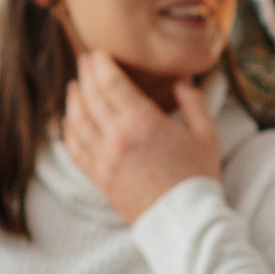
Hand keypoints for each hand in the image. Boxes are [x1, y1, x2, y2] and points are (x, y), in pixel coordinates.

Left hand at [61, 51, 220, 221]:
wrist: (184, 220)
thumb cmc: (197, 176)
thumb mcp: (206, 133)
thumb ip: (193, 101)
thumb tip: (181, 80)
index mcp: (143, 122)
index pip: (110, 82)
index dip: (100, 64)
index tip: (98, 53)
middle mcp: (117, 137)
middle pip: (91, 96)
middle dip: (86, 75)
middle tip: (85, 62)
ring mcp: (104, 159)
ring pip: (76, 121)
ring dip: (73, 100)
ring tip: (75, 87)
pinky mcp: (98, 178)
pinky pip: (74, 149)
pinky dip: (68, 131)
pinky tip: (69, 122)